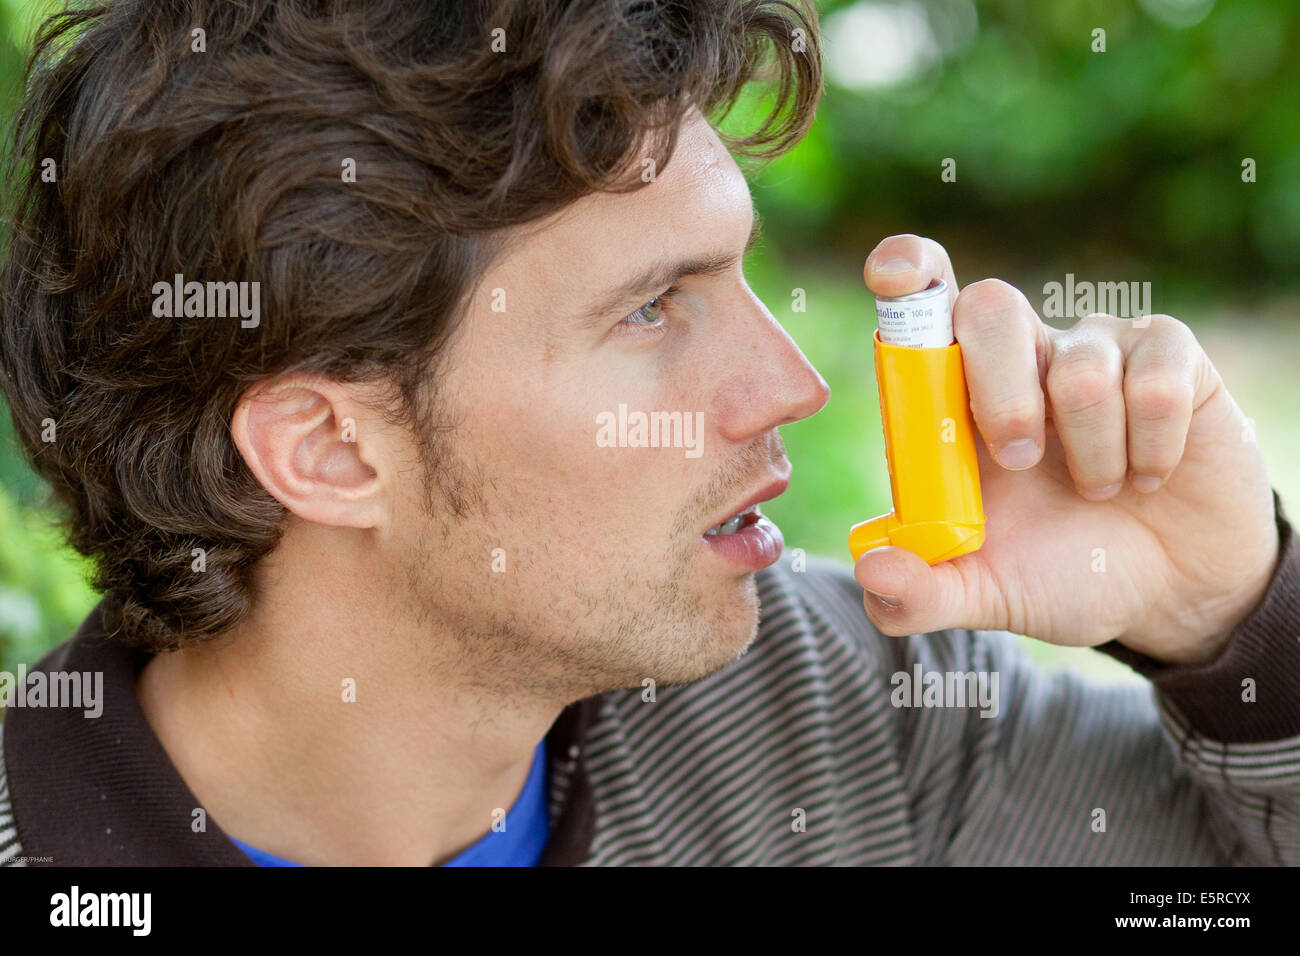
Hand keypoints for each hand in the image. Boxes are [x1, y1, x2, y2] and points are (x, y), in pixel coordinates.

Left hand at [853, 235, 1279, 663]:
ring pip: (1079, 365)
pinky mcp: (1171, 356)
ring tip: (1100, 493)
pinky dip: (1150, 449)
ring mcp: (1095, 348)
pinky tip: (1151, 476)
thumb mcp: (984, 597)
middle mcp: (1020, 356)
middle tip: (1020, 464)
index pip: (922, 301)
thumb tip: (870, 570)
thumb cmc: (1062, 574)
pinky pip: (1155, 380)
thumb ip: (917, 596)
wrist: (1169, 596)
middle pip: (990, 306)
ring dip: (1092, 453)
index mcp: (956, 397)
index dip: (907, 270)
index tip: (893, 278)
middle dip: (1001, 393)